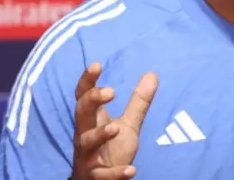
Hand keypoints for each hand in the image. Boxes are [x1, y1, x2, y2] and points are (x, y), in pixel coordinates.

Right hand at [71, 62, 158, 179]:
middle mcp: (85, 136)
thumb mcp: (128, 125)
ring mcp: (88, 157)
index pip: (83, 97)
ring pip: (86, 143)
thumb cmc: (110, 151)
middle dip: (91, 101)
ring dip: (99, 134)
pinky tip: (131, 170)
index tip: (96, 65)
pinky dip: (116, 174)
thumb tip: (153, 74)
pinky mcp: (96, 177)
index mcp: (91, 121)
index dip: (87, 81)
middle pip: (81, 114)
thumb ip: (138, 102)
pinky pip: (103, 175)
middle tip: (110, 92)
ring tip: (115, 128)